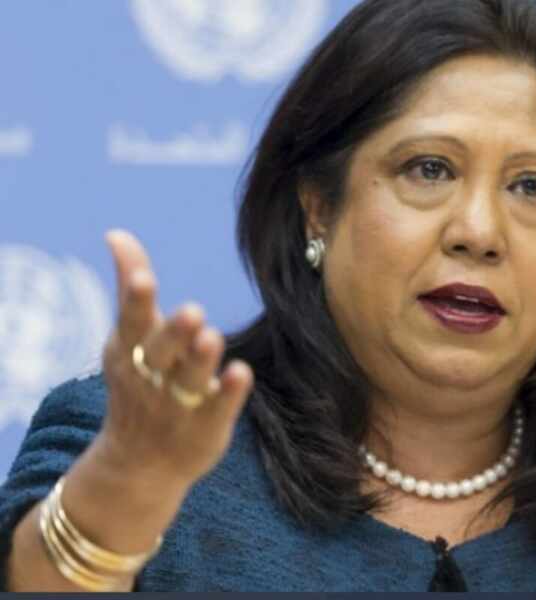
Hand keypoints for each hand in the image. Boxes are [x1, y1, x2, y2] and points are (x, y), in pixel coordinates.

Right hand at [97, 229, 253, 486]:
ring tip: (212, 337)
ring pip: (190, 380)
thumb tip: (117, 233)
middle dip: (174, 333)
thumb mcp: (129, 339)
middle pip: (162, 352)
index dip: (137, 301)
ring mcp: (178, 406)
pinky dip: (228, 393)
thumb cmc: (139, 384)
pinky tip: (241, 373)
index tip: (145, 278)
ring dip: (201, 359)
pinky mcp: (205, 428)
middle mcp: (152, 378)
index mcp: (130, 353)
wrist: (137, 465)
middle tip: (192, 311)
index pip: (132, 323)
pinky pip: (218, 409)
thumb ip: (130, 288)